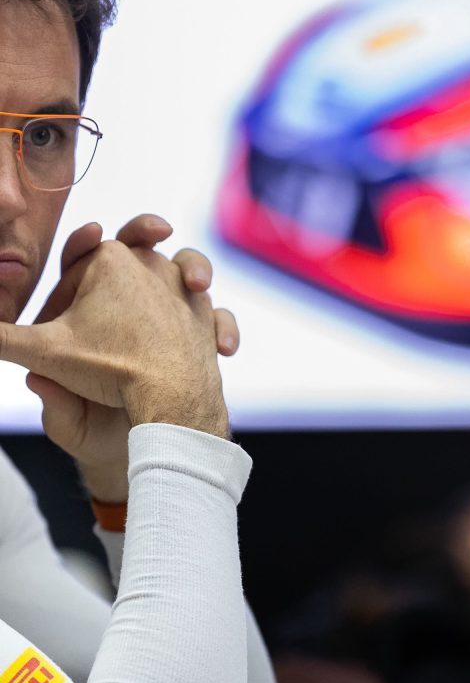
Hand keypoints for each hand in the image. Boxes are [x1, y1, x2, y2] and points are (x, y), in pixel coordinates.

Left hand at [2, 217, 234, 501]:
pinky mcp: (196, 334)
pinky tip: (224, 349)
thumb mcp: (63, 417)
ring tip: (199, 287)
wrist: (142, 451)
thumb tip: (32, 379)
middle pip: (135, 251)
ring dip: (197, 270)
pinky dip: (222, 326)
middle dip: (147, 234)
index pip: (78, 266)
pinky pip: (215, 317)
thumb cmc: (95, 431)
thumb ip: (49, 397)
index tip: (94, 232)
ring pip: (182, 273)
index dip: (84, 244)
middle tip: (160, 231)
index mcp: (80, 316)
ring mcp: (163, 316)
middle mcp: (123, 308)